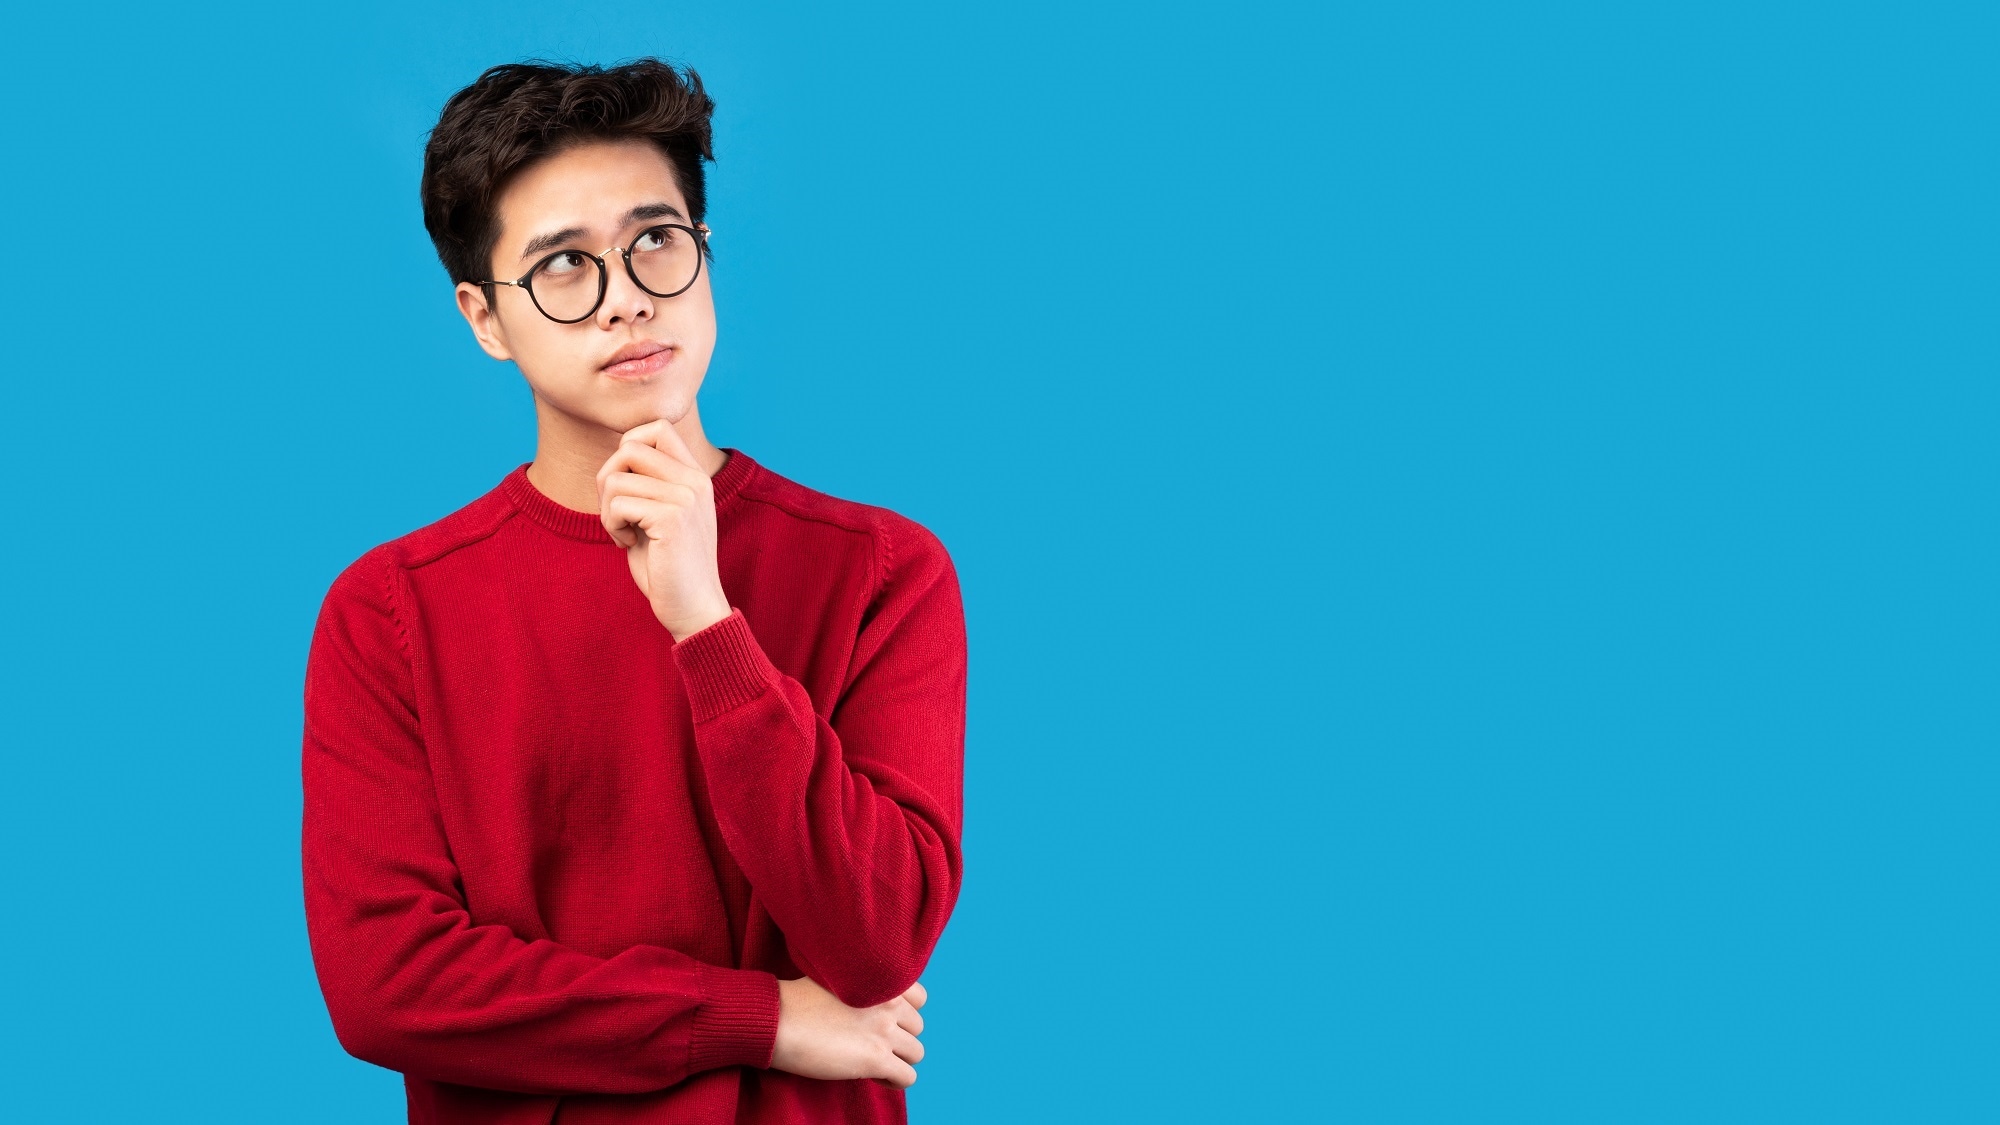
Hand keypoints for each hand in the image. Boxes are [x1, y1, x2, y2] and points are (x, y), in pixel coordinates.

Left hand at [595, 419, 732, 639]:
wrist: (693, 608)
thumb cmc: (668, 567)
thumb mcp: (660, 514)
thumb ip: (649, 482)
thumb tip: (618, 454)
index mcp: (695, 476)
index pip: (656, 427)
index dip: (627, 448)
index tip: (627, 485)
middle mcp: (695, 480)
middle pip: (629, 446)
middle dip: (608, 478)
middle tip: (616, 511)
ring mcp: (686, 498)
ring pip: (616, 477)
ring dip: (607, 509)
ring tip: (623, 533)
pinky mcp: (673, 519)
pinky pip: (618, 503)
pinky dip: (611, 526)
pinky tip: (627, 544)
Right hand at [770, 976, 927, 1088]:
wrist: (775, 1020)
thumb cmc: (796, 998)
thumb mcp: (835, 976)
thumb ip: (861, 982)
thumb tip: (871, 998)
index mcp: (882, 980)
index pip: (920, 998)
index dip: (903, 1013)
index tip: (883, 1020)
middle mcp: (890, 1003)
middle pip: (917, 1027)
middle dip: (898, 1037)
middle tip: (871, 1043)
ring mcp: (884, 1031)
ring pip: (916, 1053)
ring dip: (897, 1059)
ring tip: (872, 1061)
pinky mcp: (875, 1059)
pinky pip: (907, 1077)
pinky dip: (894, 1080)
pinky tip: (873, 1076)